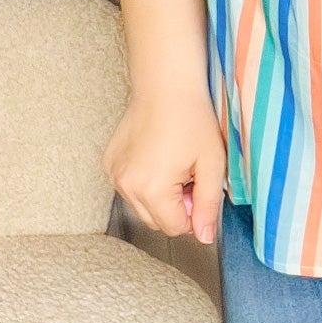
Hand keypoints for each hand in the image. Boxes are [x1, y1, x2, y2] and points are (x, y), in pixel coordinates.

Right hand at [101, 87, 225, 247]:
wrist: (166, 85)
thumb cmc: (193, 119)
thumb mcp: (213, 164)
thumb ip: (209, 205)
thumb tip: (204, 237)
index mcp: (151, 190)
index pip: (175, 228)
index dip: (193, 212)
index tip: (199, 185)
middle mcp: (126, 186)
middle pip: (156, 222)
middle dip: (175, 206)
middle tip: (189, 173)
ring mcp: (113, 175)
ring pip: (141, 206)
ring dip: (159, 195)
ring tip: (173, 163)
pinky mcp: (108, 163)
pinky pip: (129, 188)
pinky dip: (144, 181)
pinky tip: (156, 155)